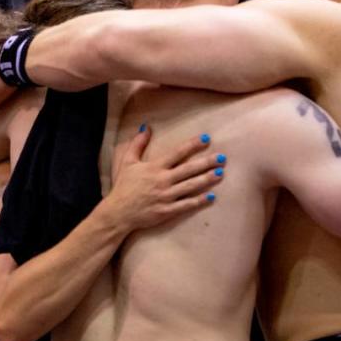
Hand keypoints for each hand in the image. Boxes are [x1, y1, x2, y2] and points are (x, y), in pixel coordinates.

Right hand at [101, 127, 224, 231]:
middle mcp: (162, 180)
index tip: (206, 138)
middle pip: (189, 169)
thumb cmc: (123, 186)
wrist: (118, 213)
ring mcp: (166, 196)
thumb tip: (146, 127)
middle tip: (222, 158)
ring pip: (191, 186)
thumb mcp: (127, 162)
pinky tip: (212, 196)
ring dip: (207, 179)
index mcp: (154, 167)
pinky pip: (186, 205)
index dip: (192, 145)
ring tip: (220, 173)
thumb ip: (138, 143)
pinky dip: (199, 201)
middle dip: (206, 162)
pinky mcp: (167, 211)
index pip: (177, 153)